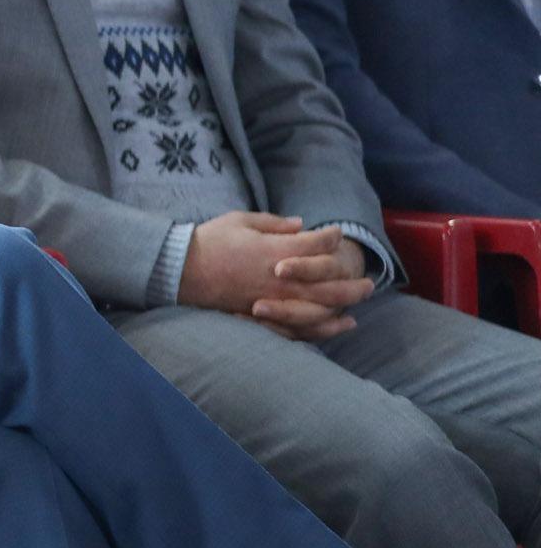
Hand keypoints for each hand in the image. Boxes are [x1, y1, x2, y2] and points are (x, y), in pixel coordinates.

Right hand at [179, 212, 372, 341]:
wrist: (179, 268)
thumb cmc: (209, 240)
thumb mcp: (240, 220)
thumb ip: (274, 224)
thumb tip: (300, 225)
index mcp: (276, 250)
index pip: (317, 244)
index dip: (331, 237)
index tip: (336, 234)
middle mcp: (281, 278)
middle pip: (329, 283)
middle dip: (352, 282)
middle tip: (369, 282)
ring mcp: (273, 299)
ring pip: (320, 308)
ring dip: (344, 306)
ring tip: (359, 305)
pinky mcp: (262, 316)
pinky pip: (298, 326)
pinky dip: (321, 327)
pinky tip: (336, 325)